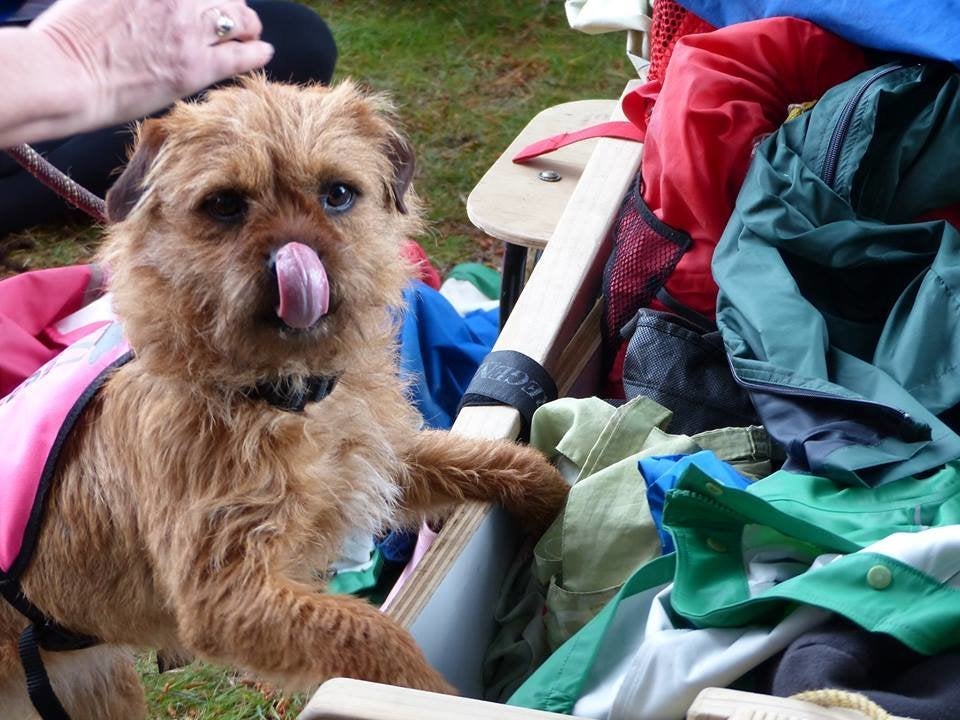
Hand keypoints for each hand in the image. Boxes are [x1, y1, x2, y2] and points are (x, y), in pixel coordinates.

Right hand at [29, 0, 273, 129]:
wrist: (63, 73)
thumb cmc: (68, 37)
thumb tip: (147, 6)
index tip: (211, 0)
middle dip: (230, 3)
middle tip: (236, 14)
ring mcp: (188, 30)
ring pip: (239, 19)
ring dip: (248, 25)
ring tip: (253, 33)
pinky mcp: (196, 66)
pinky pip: (241, 55)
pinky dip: (257, 52)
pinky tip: (263, 52)